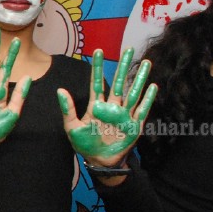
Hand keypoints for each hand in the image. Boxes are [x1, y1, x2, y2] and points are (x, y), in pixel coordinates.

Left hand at [59, 48, 156, 166]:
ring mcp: (124, 114)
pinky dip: (147, 99)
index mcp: (96, 105)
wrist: (99, 161)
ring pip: (133, 92)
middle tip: (129, 49)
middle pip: (119, 82)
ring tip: (146, 63)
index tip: (98, 51)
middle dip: (124, 66)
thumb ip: (67, 109)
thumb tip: (60, 90)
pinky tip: (152, 86)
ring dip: (139, 78)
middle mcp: (112, 106)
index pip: (98, 82)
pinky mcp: (133, 125)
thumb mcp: (72, 127)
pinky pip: (142, 110)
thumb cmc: (84, 144)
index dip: (98, 67)